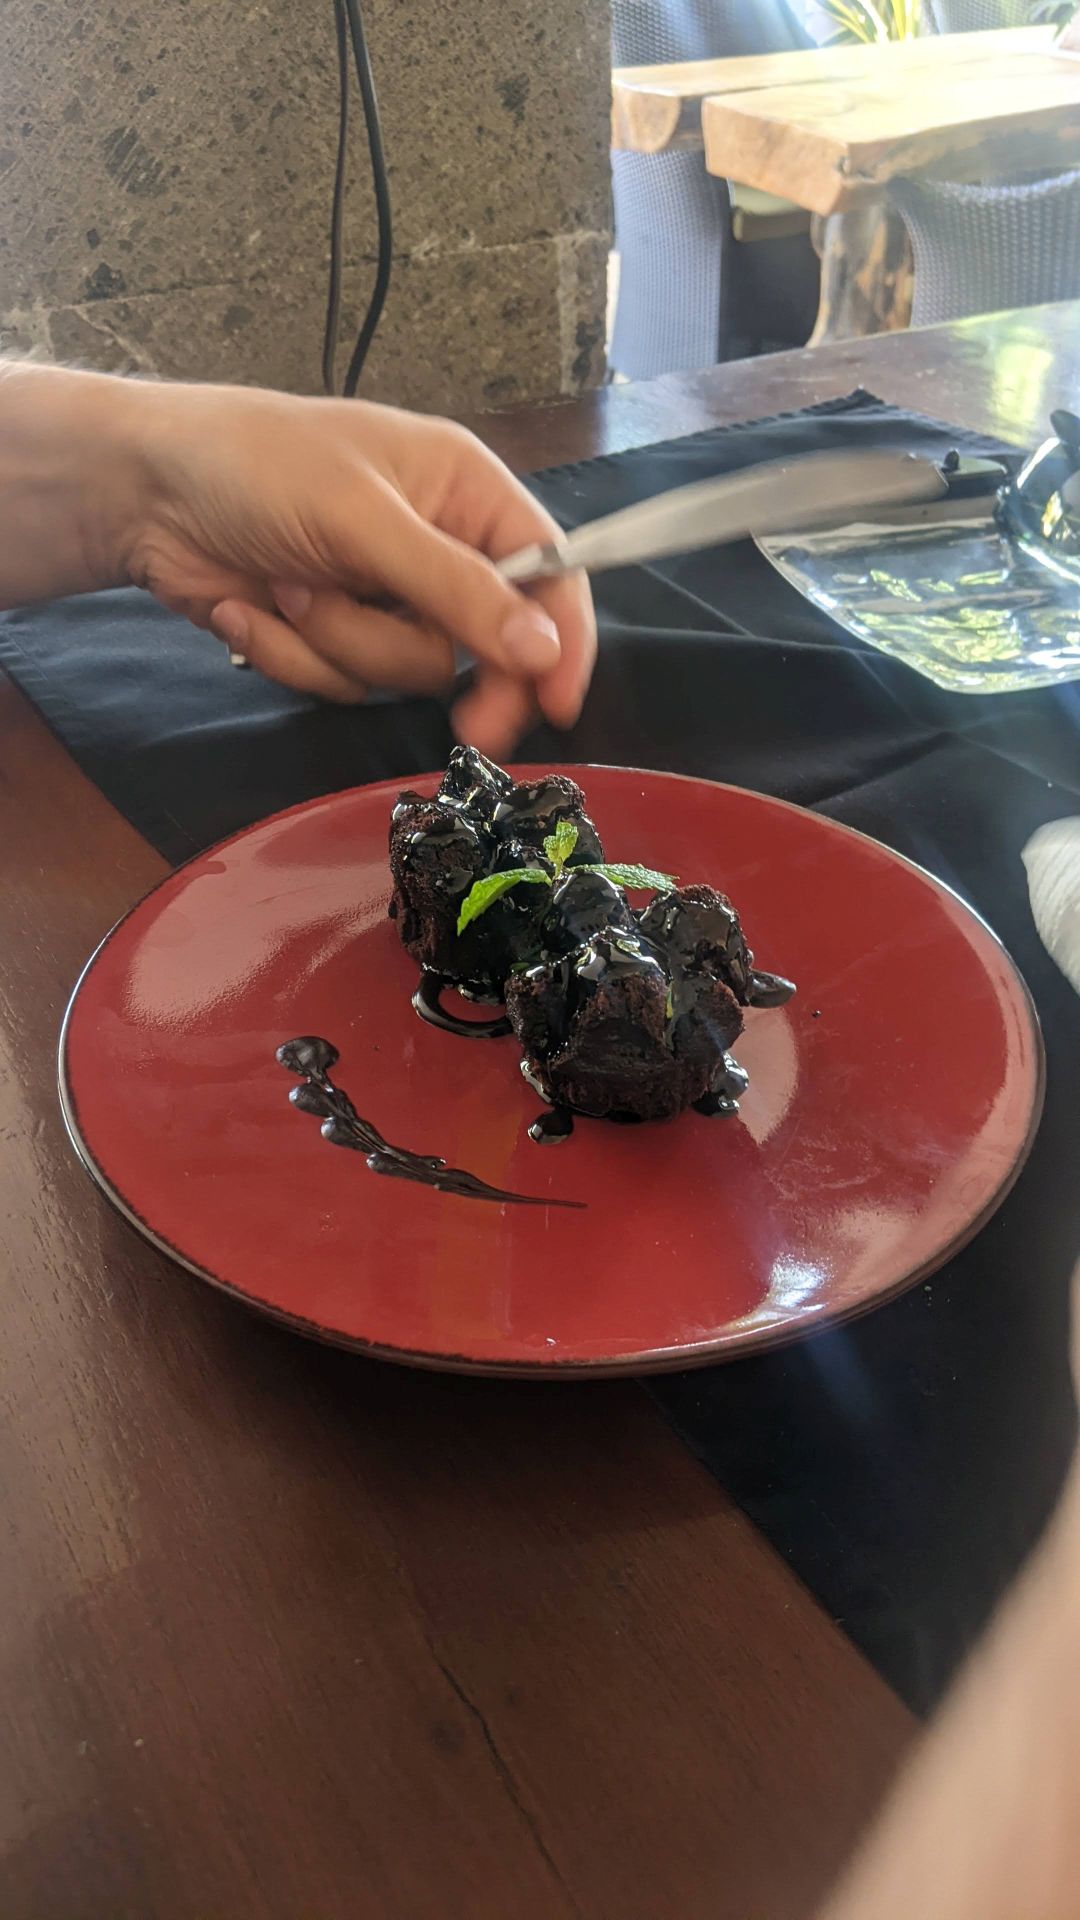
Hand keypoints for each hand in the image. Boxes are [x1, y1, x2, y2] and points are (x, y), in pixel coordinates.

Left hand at [0, 366, 596, 755]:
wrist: (140, 492)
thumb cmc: (254, 465)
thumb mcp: (363, 518)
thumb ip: (457, 589)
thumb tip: (541, 649)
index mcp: (463, 490)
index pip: (548, 571)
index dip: (563, 640)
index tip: (559, 703)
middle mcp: (436, 547)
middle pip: (488, 643)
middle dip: (453, 673)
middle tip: (468, 728)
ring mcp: (382, 598)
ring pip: (407, 672)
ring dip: (341, 642)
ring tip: (290, 586)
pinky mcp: (331, 637)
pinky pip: (344, 683)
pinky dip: (293, 655)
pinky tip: (252, 606)